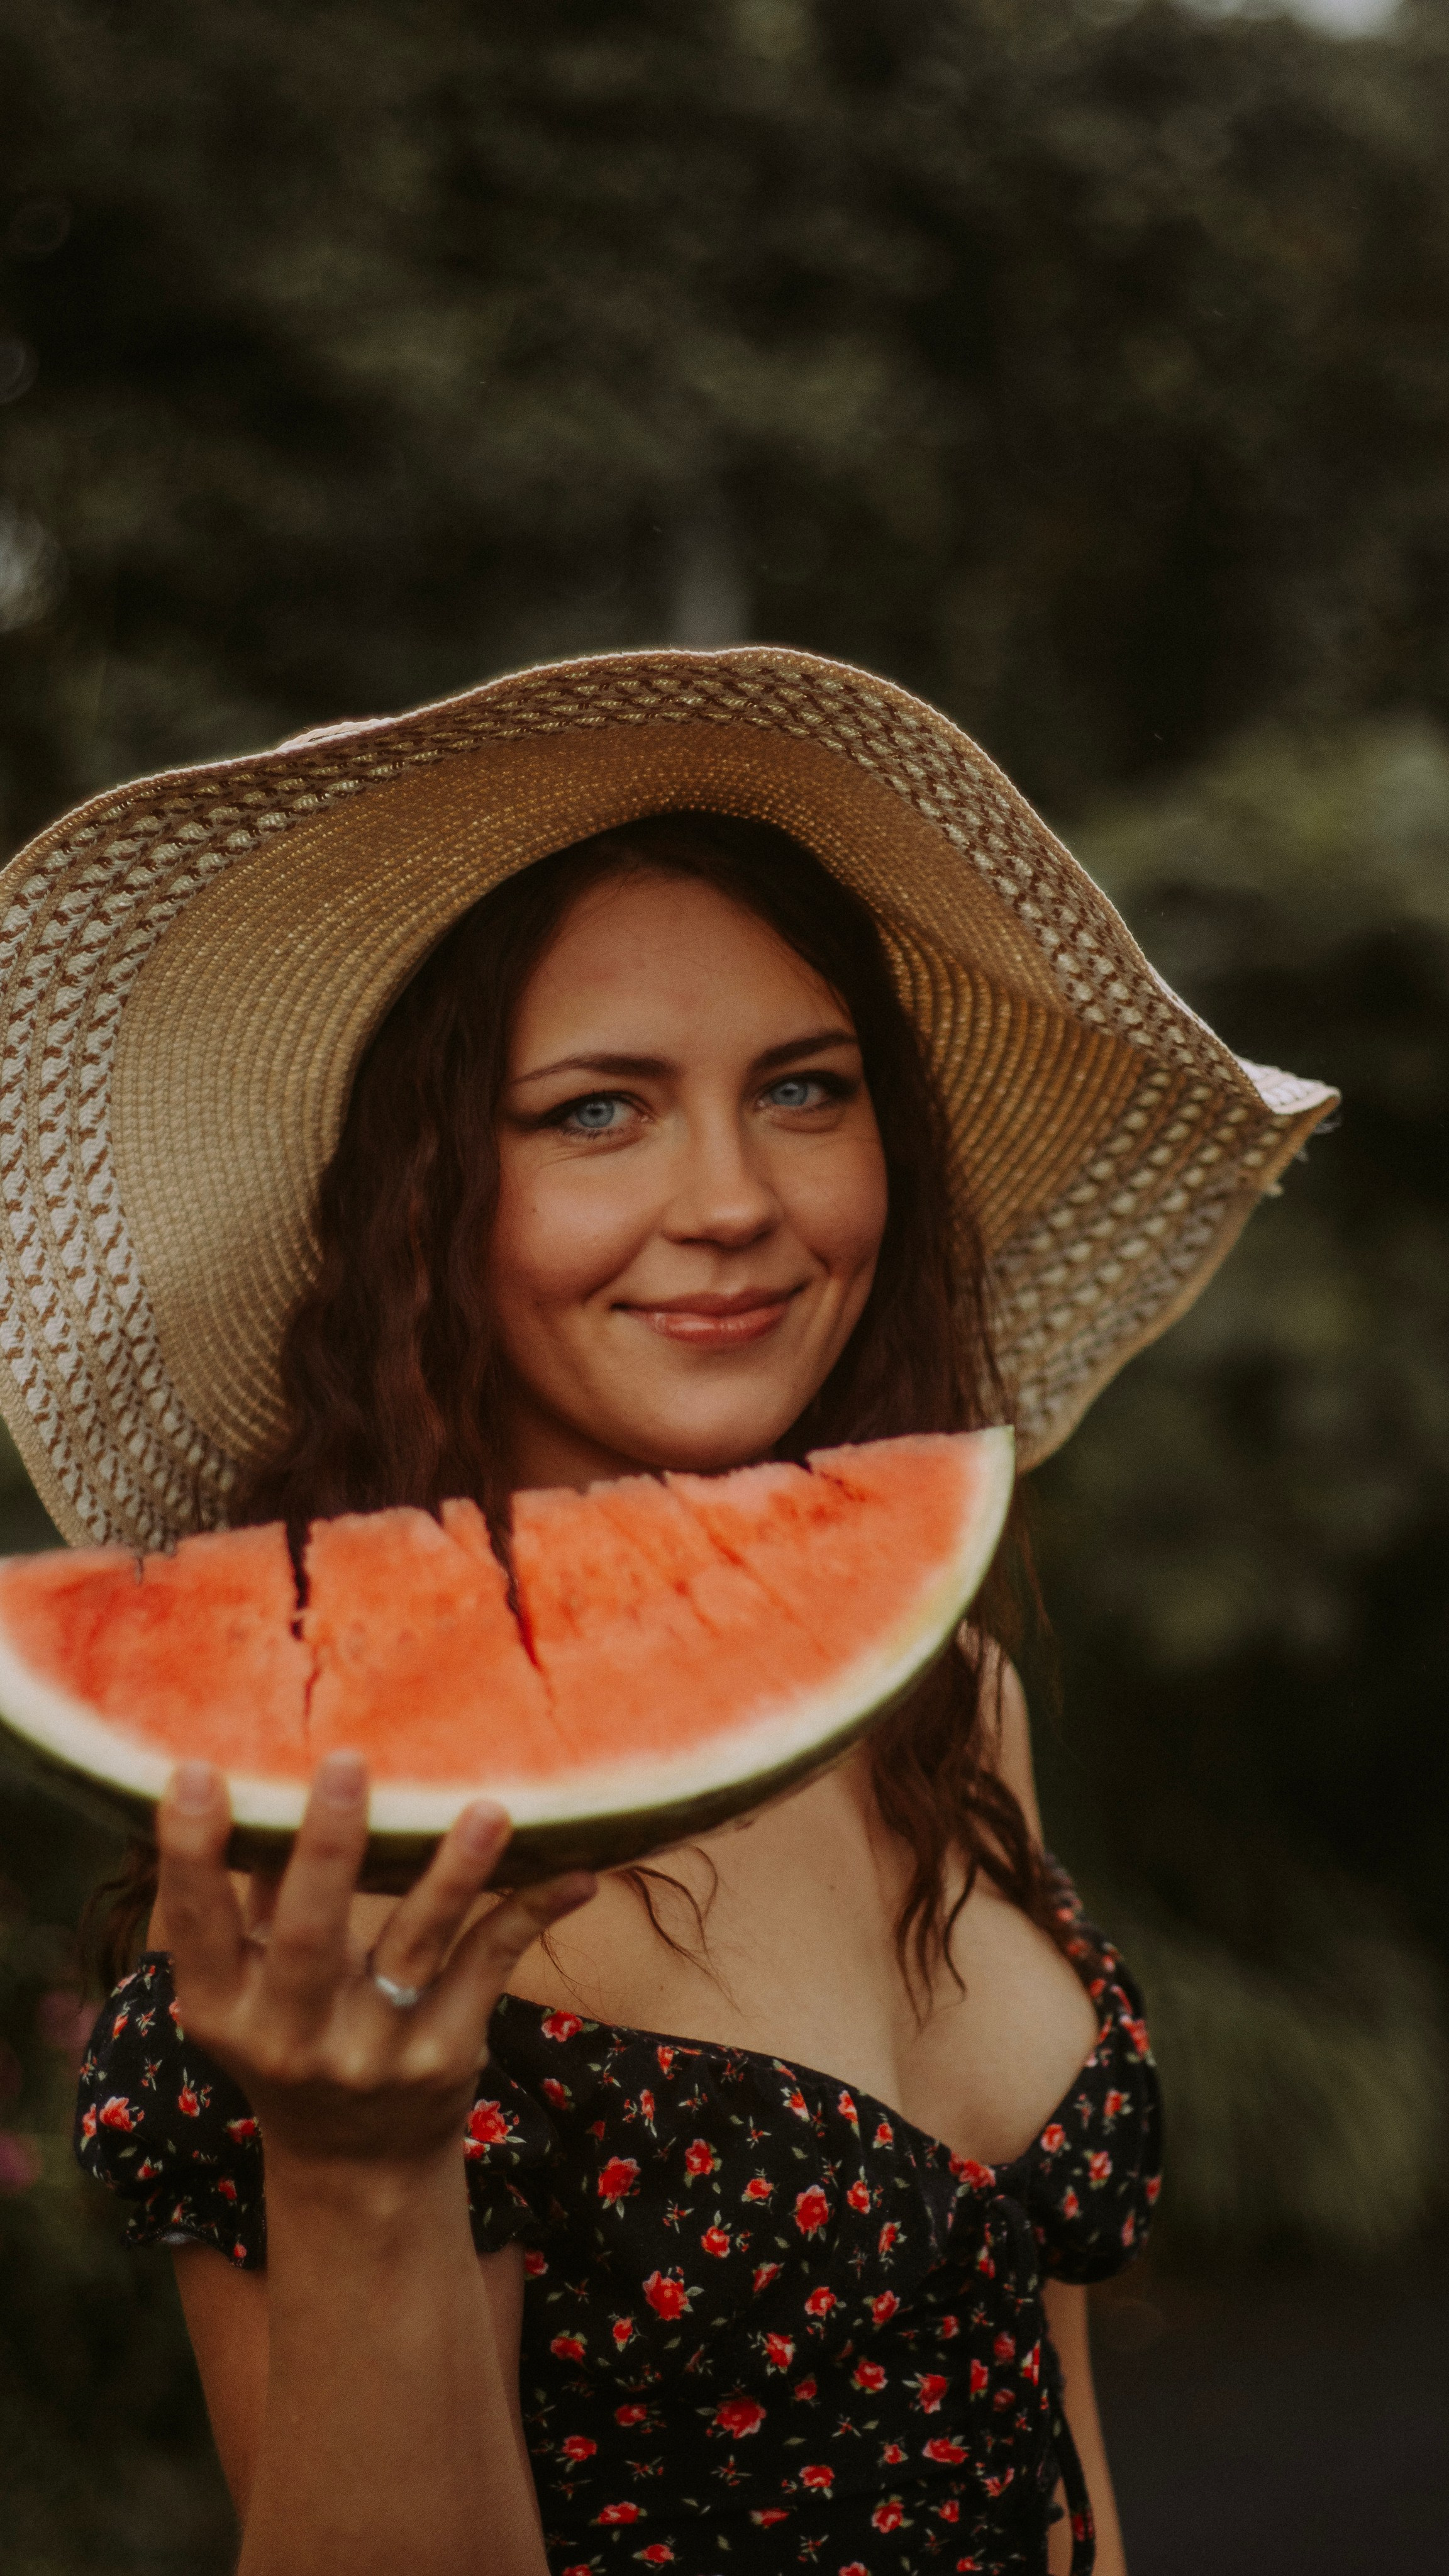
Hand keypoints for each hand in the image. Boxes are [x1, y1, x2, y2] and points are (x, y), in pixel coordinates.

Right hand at [155, 1751, 594, 2171]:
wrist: (358, 2171)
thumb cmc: (295, 2043)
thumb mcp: (251, 1993)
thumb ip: (256, 1900)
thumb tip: (269, 1779)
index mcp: (227, 2010)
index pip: (195, 1927)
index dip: (189, 1854)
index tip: (193, 1772)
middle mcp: (295, 2036)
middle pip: (310, 1935)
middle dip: (328, 1849)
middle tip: (345, 1762)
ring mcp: (377, 2049)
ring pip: (417, 1946)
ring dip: (453, 1874)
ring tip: (490, 1810)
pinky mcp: (448, 2051)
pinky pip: (490, 1964)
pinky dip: (532, 1913)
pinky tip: (578, 1872)